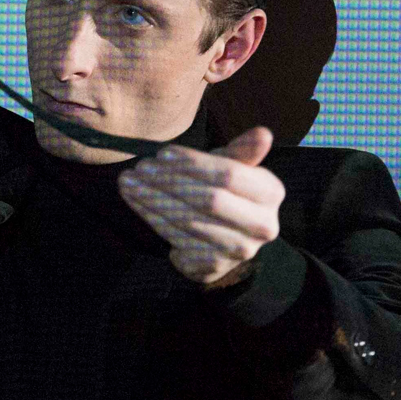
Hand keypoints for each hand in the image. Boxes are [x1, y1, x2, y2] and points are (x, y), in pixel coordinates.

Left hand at [118, 127, 284, 286]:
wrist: (224, 240)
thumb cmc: (226, 192)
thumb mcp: (233, 166)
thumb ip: (242, 150)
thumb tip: (264, 133)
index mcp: (271, 193)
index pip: (229, 174)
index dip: (193, 164)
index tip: (161, 153)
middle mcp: (263, 225)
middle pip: (209, 200)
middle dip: (169, 182)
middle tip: (140, 167)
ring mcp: (239, 249)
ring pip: (189, 220)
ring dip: (153, 199)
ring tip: (129, 182)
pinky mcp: (214, 266)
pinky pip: (177, 238)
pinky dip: (153, 218)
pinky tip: (138, 202)